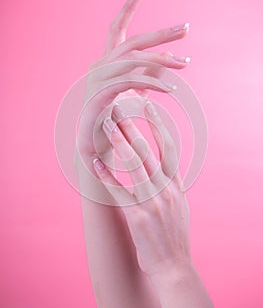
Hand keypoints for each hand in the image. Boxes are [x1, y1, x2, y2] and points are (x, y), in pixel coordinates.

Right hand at [75, 0, 189, 167]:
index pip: (117, 29)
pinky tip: (171, 90)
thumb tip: (168, 59)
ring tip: (184, 64)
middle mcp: (99, 65)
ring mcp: (97, 78)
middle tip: (186, 27)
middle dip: (160, 34)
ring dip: (161, 60)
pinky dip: (153, 84)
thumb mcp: (134, 92)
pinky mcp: (101, 94)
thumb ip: (148, 74)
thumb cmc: (114, 119)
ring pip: (133, 59)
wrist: (95, 144)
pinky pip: (131, 81)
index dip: (127, 8)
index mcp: (106, 62)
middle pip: (132, 42)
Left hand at [92, 100, 190, 277]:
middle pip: (147, 150)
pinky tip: (96, 161)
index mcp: (175, 185)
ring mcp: (151, 202)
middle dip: (132, 126)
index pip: (168, 147)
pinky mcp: (136, 216)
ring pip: (134, 164)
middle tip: (119, 108)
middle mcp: (165, 189)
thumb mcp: (180, 205)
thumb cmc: (174, 235)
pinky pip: (119, 190)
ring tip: (107, 125)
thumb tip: (167, 166)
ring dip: (119, 141)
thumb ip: (173, 183)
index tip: (149, 107)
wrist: (174, 266)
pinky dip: (106, 174)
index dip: (158, 125)